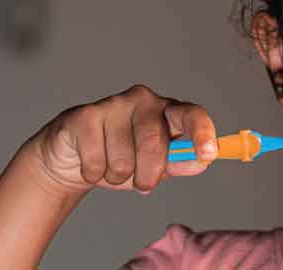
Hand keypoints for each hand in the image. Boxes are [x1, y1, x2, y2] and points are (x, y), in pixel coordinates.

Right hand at [25, 84, 216, 194]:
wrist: (74, 158)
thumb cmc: (123, 158)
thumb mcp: (157, 165)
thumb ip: (179, 162)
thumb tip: (200, 161)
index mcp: (168, 111)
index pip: (192, 114)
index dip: (202, 133)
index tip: (207, 154)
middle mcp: (144, 101)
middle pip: (154, 144)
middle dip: (147, 175)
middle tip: (142, 183)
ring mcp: (114, 104)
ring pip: (123, 158)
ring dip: (117, 176)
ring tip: (110, 167)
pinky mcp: (85, 115)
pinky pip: (96, 161)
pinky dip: (94, 173)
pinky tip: (91, 162)